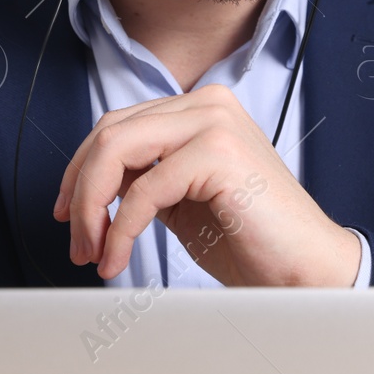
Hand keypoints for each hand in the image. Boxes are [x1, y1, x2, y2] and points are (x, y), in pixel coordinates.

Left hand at [52, 84, 360, 286]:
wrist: (306, 269)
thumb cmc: (252, 239)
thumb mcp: (182, 198)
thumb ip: (144, 177)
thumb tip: (90, 185)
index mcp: (200, 106)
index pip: (117, 124)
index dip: (80, 170)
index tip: (68, 213)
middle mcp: (207, 103)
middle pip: (109, 133)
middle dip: (79, 191)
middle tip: (77, 242)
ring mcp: (214, 122)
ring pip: (116, 151)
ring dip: (92, 208)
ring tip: (94, 252)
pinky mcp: (218, 152)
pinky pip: (143, 190)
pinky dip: (120, 230)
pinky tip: (119, 258)